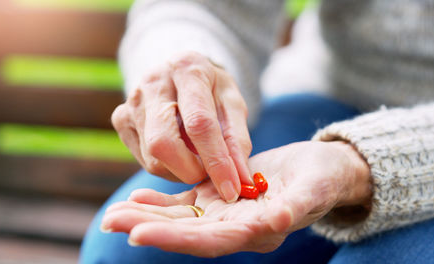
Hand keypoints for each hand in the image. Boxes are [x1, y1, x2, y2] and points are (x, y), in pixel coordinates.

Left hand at [100, 141, 370, 256]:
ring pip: (181, 220)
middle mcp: (236, 229)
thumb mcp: (313, 189)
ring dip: (147, 217)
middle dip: (148, 229)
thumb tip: (274, 222)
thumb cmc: (323, 179)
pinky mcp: (220, 198)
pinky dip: (162, 203)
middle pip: (187, 233)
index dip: (175, 239)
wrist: (322, 170)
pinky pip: (187, 204)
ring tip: (113, 214)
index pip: (210, 241)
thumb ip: (294, 207)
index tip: (139, 234)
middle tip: (110, 222)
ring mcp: (225, 215)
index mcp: (258, 231)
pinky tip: (138, 195)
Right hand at [111, 51, 252, 201]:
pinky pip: (145, 161)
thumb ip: (238, 141)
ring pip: (154, 159)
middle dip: (191, 171)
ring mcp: (131, 101)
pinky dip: (168, 168)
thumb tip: (242, 182)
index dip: (216, 161)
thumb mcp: (233, 105)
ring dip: (182, 171)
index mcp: (187, 69)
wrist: (181, 75)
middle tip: (210, 174)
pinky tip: (180, 153)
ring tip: (197, 157)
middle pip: (164, 144)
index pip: (199, 123)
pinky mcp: (121, 120)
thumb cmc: (211, 90)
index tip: (232, 190)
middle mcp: (153, 82)